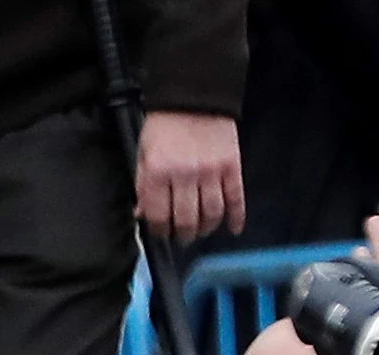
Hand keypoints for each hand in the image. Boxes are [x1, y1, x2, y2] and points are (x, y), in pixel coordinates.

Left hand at [138, 111, 245, 240]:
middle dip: (183, 235)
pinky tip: (233, 229)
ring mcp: (211, 172)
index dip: (159, 230)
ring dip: (206, 229)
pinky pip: (236, 199)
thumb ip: (142, 185)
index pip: (158, 216)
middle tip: (182, 237)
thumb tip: (142, 215)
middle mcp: (184, 175)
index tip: (161, 232)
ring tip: (201, 231)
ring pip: (211, 215)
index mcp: (158, 172)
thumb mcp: (143, 152)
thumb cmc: (165, 123)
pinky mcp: (231, 166)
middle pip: (186, 221)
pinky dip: (235, 217)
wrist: (194, 93)